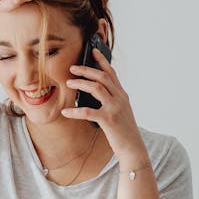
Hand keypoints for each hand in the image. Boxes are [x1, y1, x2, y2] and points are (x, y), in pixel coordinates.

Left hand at [62, 47, 147, 163]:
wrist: (133, 148)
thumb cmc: (124, 131)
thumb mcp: (121, 111)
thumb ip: (112, 100)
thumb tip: (95, 92)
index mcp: (122, 95)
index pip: (112, 73)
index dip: (102, 61)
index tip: (93, 51)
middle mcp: (120, 98)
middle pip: (102, 77)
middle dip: (86, 70)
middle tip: (73, 68)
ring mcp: (115, 108)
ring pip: (96, 88)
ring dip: (81, 83)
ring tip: (69, 83)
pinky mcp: (108, 120)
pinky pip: (88, 112)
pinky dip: (75, 111)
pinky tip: (66, 112)